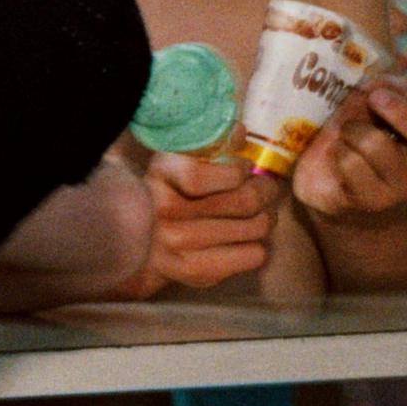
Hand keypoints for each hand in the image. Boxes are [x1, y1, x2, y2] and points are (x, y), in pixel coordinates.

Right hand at [130, 152, 282, 292]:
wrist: (140, 242)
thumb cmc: (170, 193)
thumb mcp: (179, 160)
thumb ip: (208, 143)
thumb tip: (239, 132)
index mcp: (163, 177)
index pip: (208, 175)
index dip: (238, 170)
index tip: (244, 168)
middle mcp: (166, 214)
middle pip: (245, 201)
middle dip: (266, 189)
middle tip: (266, 187)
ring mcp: (181, 246)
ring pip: (257, 228)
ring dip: (266, 216)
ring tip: (258, 212)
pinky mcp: (197, 273)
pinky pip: (254, 255)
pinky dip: (258, 245)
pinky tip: (243, 238)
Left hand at [291, 77, 406, 223]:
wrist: (324, 164)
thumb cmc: (358, 121)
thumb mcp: (378, 93)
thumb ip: (395, 87)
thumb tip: (399, 89)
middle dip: (402, 115)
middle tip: (375, 98)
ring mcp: (404, 188)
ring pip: (380, 147)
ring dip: (354, 129)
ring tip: (347, 132)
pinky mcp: (373, 201)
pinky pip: (352, 165)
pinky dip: (338, 149)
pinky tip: (338, 153)